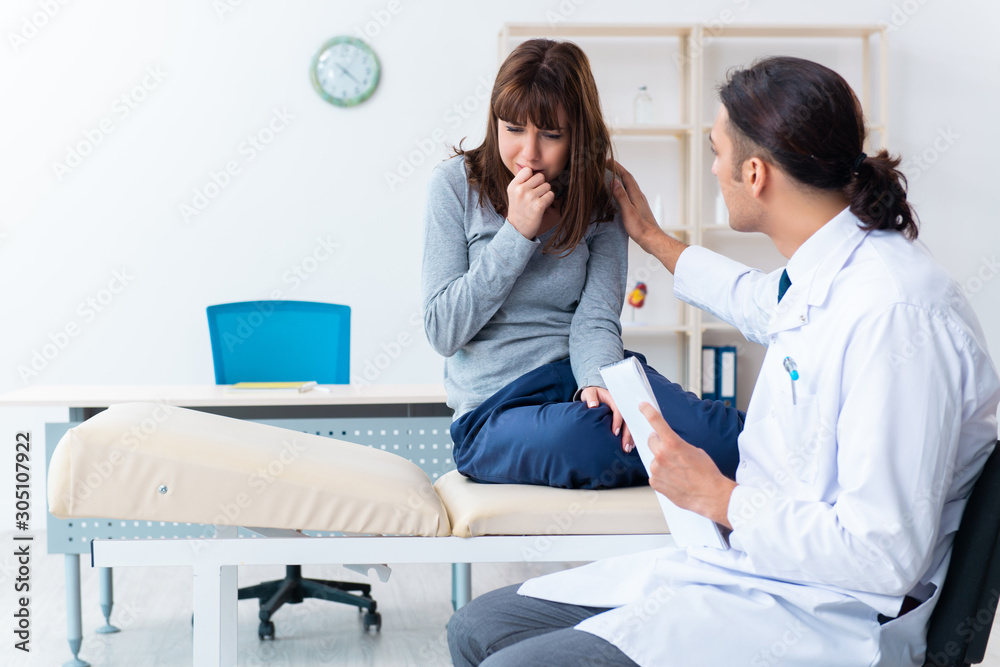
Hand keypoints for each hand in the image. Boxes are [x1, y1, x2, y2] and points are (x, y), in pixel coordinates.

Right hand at [507, 166, 554, 238]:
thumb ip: (522, 180)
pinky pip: (551, 195)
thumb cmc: (519, 208)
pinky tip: (541, 206)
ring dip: (545, 193)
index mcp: (513, 185)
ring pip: (547, 186)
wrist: (518, 229)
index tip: (530, 186)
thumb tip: (535, 169)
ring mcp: (529, 198)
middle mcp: (520, 190)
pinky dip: (549, 200)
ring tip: (537, 201)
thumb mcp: (514, 192)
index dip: (532, 177)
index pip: (528, 170)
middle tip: (535, 195)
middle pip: (540, 176)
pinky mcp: (538, 206)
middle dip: (540, 185)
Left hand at [580, 386, 633, 450]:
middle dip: (627, 434)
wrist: (595, 394)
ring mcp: (623, 413)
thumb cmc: (592, 394)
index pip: (618, 410)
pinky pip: (629, 428)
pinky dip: (630, 437)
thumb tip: (593, 405)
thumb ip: (590, 398)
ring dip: (630, 437)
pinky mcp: (623, 418)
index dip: (618, 421)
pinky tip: (629, 446)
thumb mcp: (589, 393)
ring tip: (627, 449)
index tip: (615, 433)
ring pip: (630, 425)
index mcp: (614, 399)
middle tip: (624, 446)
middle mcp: (621, 406)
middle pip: (627, 420)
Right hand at [608, 160, 661, 250]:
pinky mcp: (639, 208)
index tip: (608, 161)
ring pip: (630, 186)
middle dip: (618, 170)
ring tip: (612, 176)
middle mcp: (639, 196)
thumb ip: (621, 196)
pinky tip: (620, 194)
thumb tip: (614, 181)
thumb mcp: (628, 211)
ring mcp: (639, 202)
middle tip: (608, 165)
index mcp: (636, 194)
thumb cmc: (640, 228)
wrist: (651, 239)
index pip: (626, 176)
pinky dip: (623, 189)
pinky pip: (630, 193)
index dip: (617, 167)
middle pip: (628, 179)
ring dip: (621, 179)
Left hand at [639, 402, 736, 527]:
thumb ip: (677, 445)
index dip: (647, 411)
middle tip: (670, 449)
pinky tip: (674, 480)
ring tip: (678, 471)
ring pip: (654, 459)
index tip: (642, 406)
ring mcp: (656, 469)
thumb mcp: (694, 450)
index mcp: (673, 443)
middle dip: (659, 442)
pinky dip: (662, 475)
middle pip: (651, 440)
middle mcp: (661, 455)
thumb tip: (668, 445)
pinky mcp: (655, 482)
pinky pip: (655, 474)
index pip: (656, 422)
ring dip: (662, 461)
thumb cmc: (706, 472)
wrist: (711, 494)